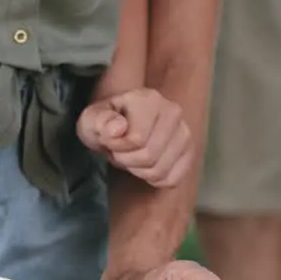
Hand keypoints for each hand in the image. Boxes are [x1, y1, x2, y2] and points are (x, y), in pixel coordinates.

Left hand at [77, 88, 193, 187]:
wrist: (121, 127)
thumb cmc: (105, 123)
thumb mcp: (91, 119)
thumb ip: (100, 121)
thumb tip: (118, 129)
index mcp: (149, 99)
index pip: (137, 139)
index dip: (117, 147)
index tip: (109, 140)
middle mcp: (173, 113)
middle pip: (149, 157)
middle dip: (127, 160)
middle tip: (120, 151)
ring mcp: (185, 134)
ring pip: (159, 171)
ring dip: (139, 171)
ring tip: (132, 155)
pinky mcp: (189, 154)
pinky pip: (171, 180)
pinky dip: (153, 180)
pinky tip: (146, 165)